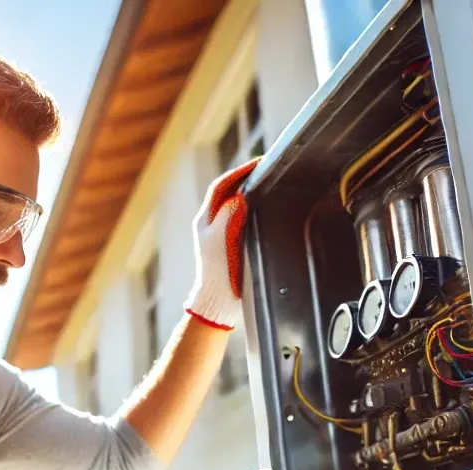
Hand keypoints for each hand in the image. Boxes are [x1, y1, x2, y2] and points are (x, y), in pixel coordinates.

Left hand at [184, 157, 259, 330]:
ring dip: (249, 192)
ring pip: (233, 204)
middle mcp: (209, 225)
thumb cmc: (217, 274)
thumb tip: (239, 197)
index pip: (221, 186)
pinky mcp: (229, 245)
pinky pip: (240, 219)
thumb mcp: (221, 241)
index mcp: (205, 220)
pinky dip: (252, 209)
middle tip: (266, 168)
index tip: (258, 162)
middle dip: (244, 178)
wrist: (217, 303)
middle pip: (227, 192)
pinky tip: (265, 209)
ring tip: (267, 182)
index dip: (239, 172)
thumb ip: (228, 216)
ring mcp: (218, 235)